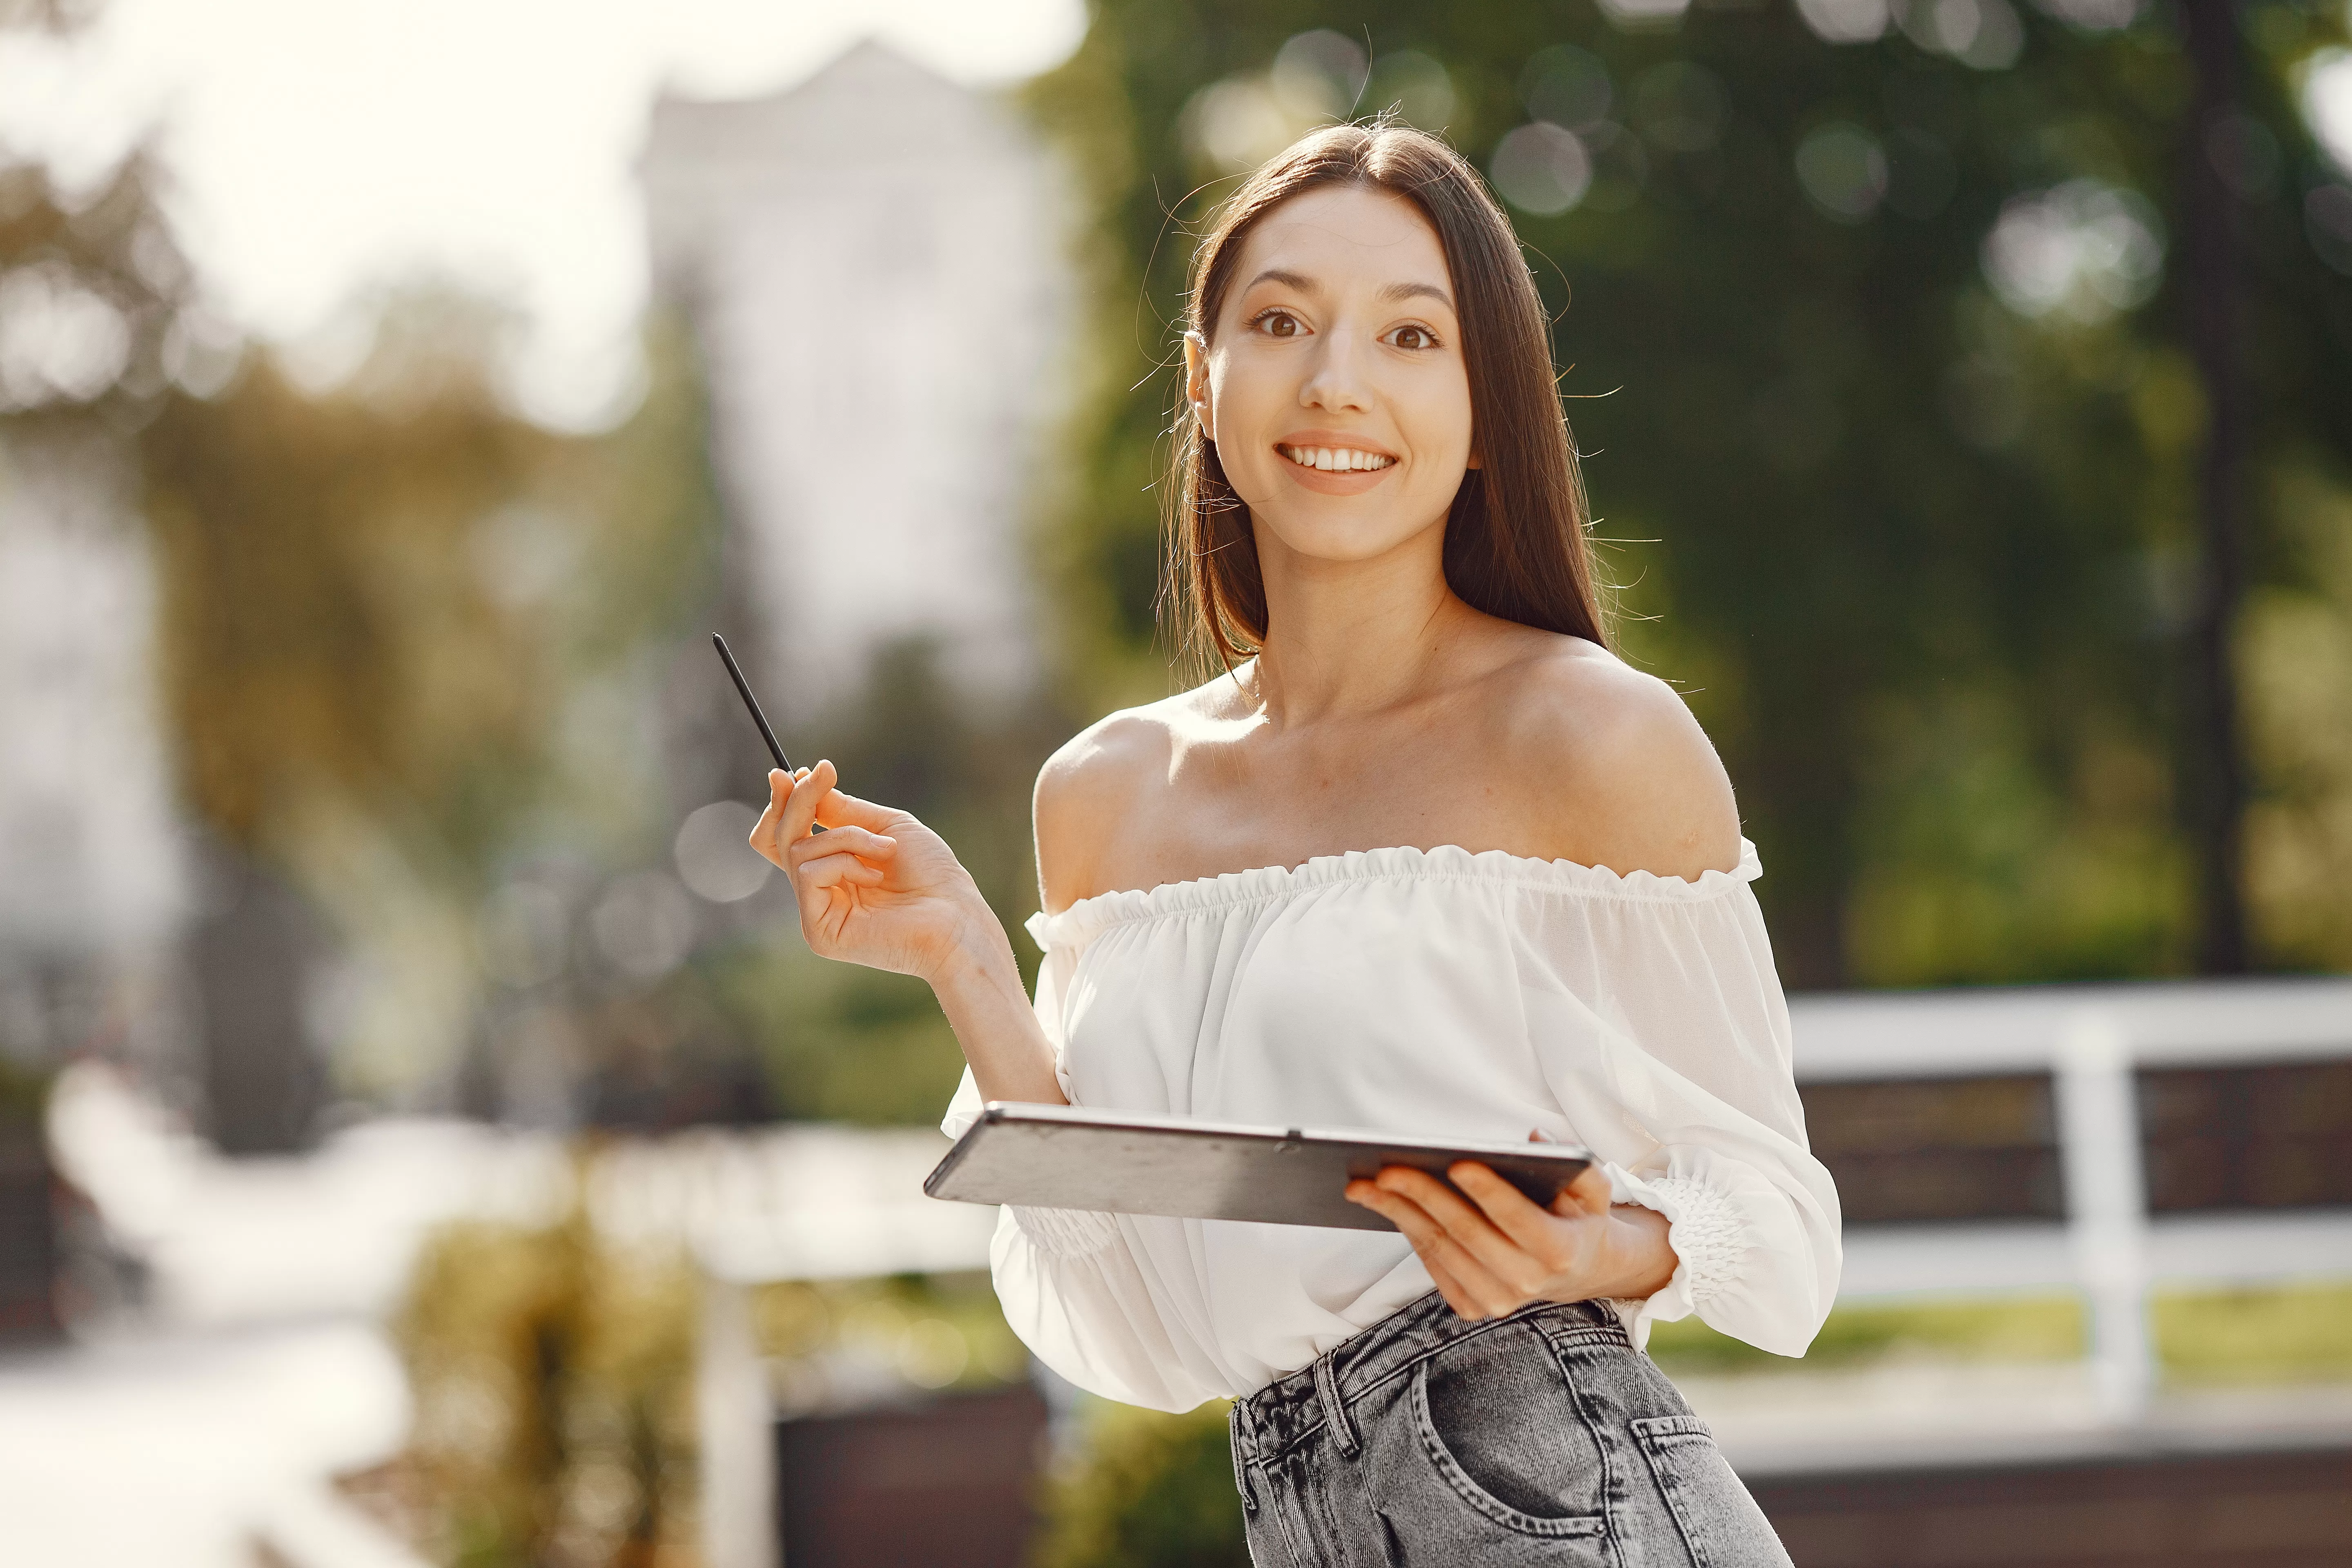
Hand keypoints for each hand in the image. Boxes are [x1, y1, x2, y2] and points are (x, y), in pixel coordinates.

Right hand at [748, 761, 996, 982]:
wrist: (956, 914)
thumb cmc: (932, 873)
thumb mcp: (887, 827)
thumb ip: (841, 810)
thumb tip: (801, 780)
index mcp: (834, 869)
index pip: (787, 836)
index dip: (783, 805)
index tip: (787, 773)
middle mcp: (821, 891)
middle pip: (780, 839)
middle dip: (799, 802)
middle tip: (821, 774)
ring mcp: (816, 913)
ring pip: (798, 850)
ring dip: (846, 837)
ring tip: (886, 851)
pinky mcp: (819, 931)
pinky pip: (809, 873)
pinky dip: (843, 863)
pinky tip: (875, 879)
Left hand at [1344, 1159, 1677, 1320]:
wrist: (1575, 1271)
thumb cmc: (1576, 1218)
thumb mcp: (1593, 1190)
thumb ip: (1576, 1165)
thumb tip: (1535, 1140)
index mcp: (1559, 1251)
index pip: (1519, 1218)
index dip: (1489, 1191)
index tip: (1459, 1162)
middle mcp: (1527, 1282)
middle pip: (1465, 1233)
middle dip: (1423, 1197)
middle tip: (1387, 1169)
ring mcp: (1496, 1300)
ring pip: (1439, 1248)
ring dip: (1398, 1214)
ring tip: (1364, 1185)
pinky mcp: (1471, 1306)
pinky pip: (1431, 1263)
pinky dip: (1406, 1231)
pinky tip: (1384, 1204)